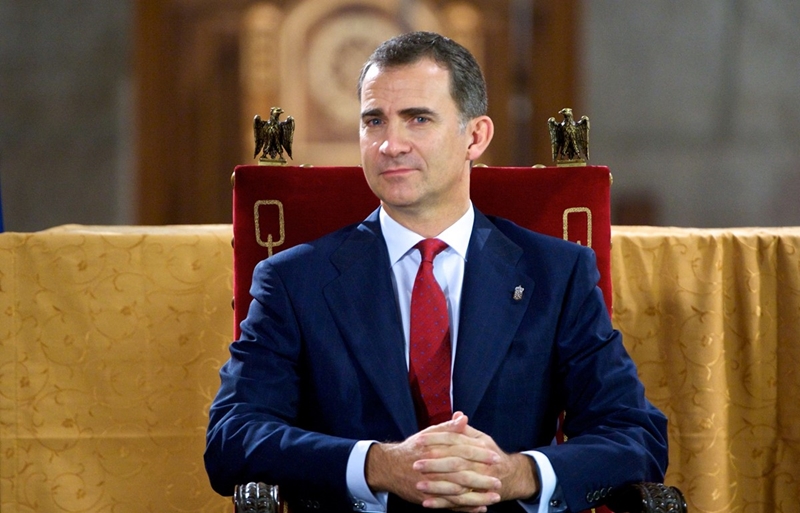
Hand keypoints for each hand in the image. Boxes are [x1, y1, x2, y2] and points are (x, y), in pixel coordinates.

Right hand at [365, 414, 501, 510]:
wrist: (389, 467)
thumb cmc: (413, 449)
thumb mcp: (428, 434)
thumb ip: (447, 428)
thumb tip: (463, 417)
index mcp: (434, 448)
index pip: (461, 450)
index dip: (478, 454)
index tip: (494, 456)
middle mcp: (432, 466)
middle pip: (461, 472)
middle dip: (482, 477)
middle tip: (498, 479)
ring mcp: (430, 484)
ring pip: (457, 492)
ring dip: (477, 495)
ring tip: (494, 497)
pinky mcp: (428, 498)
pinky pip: (449, 505)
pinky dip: (465, 507)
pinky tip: (479, 507)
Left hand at [412, 412, 539, 510]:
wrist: (509, 477)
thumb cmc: (489, 454)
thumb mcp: (481, 438)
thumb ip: (466, 429)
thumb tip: (458, 414)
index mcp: (481, 446)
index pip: (456, 441)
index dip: (437, 440)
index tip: (419, 440)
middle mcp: (482, 465)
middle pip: (456, 464)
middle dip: (435, 465)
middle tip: (416, 464)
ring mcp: (480, 483)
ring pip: (457, 485)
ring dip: (437, 487)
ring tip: (418, 485)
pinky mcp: (476, 498)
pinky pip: (458, 503)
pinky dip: (442, 504)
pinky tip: (426, 503)